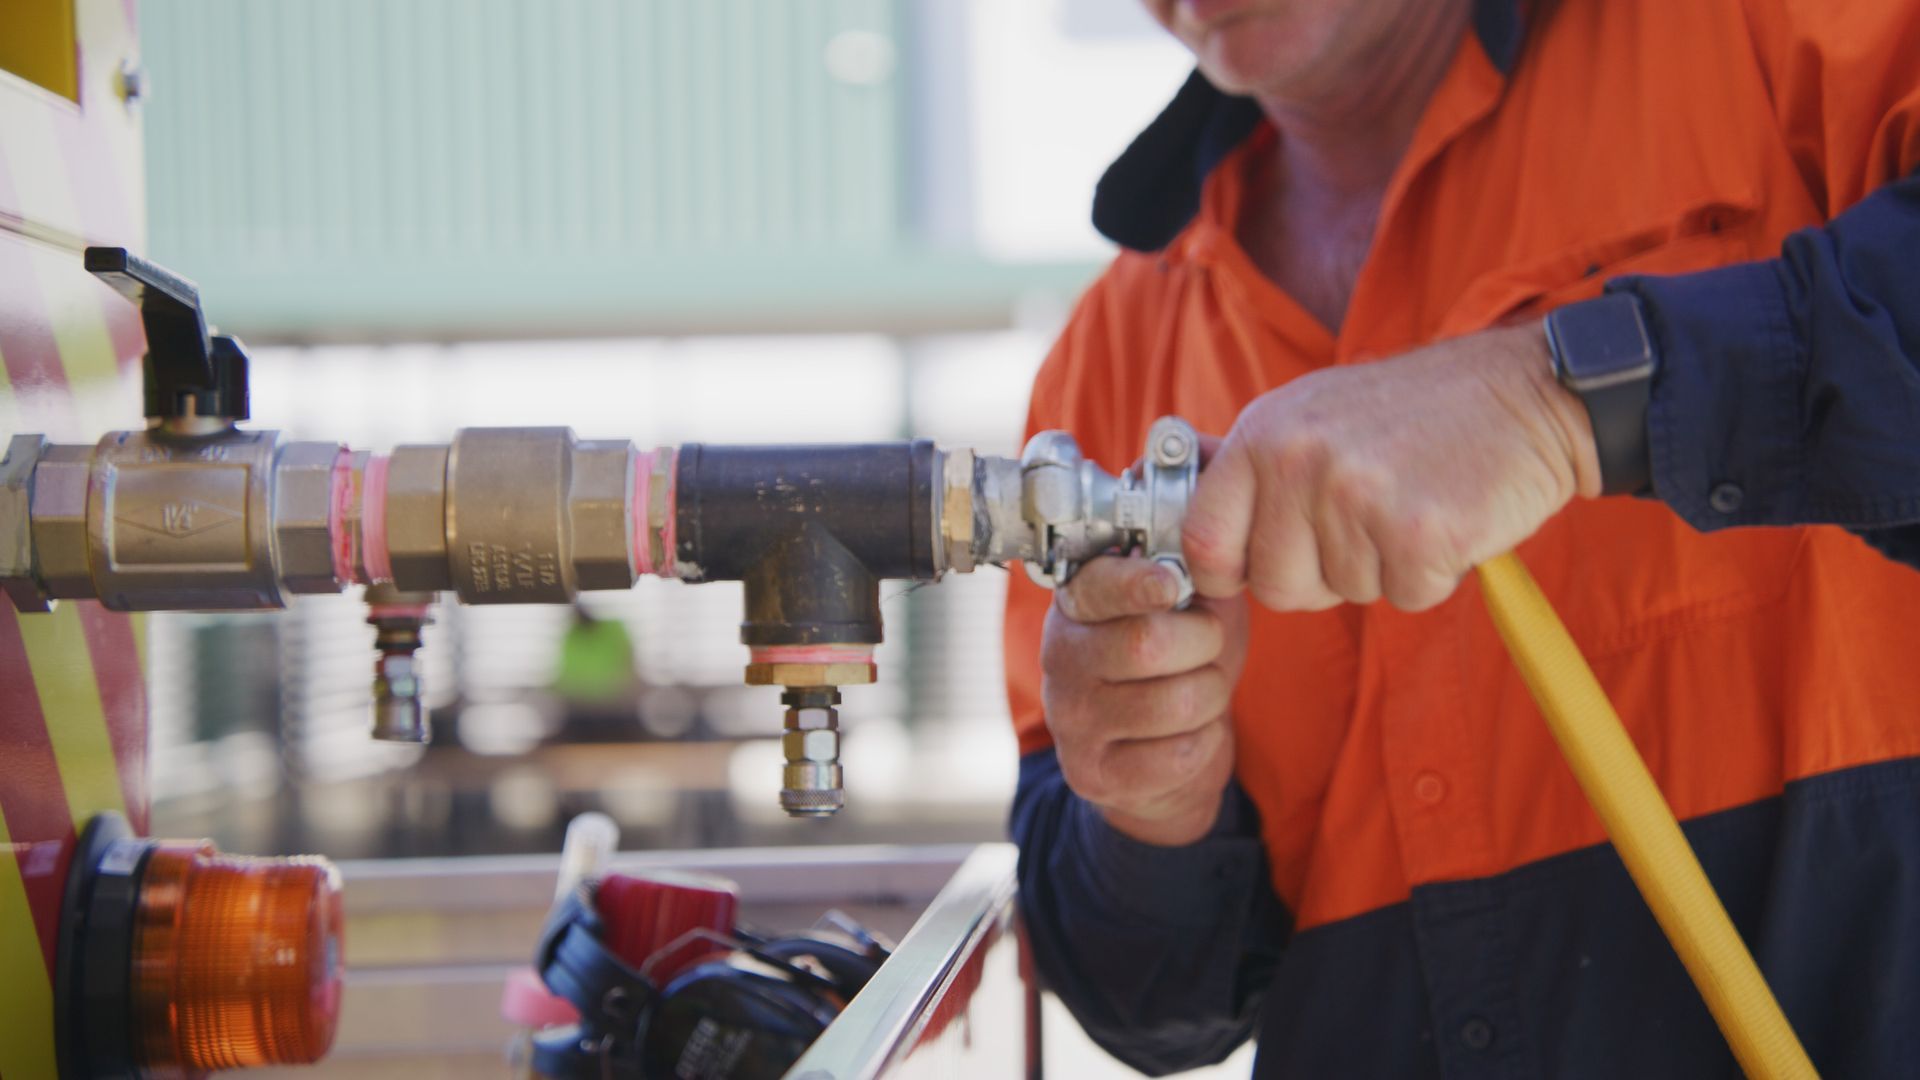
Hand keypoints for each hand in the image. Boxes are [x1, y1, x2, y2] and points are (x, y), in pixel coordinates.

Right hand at [1041, 555, 1249, 845]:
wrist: (1161, 753)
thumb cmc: (1177, 664)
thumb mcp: (1190, 608)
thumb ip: (1196, 577)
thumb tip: (1213, 561)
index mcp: (1078, 606)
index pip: (1096, 586)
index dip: (1135, 583)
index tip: (1170, 586)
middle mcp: (1061, 659)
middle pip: (1145, 644)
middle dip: (1203, 643)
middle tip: (1209, 646)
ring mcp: (1071, 721)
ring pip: (1174, 702)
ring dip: (1211, 696)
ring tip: (1202, 691)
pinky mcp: (1093, 774)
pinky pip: (1179, 755)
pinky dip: (1205, 742)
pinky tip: (1188, 734)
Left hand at [1183, 322, 1599, 611]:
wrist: (1526, 392)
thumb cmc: (1414, 414)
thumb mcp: (1310, 413)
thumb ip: (1248, 468)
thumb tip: (1170, 515)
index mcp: (1263, 434)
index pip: (1203, 541)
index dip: (1229, 571)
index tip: (1257, 566)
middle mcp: (1299, 461)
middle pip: (1276, 586)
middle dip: (1320, 576)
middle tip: (1366, 523)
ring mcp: (1358, 496)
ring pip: (1346, 593)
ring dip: (1382, 568)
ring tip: (1410, 504)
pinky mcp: (1421, 531)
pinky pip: (1406, 595)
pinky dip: (1432, 574)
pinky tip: (1446, 519)